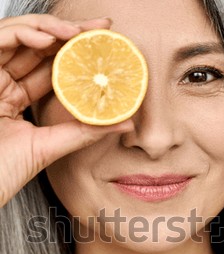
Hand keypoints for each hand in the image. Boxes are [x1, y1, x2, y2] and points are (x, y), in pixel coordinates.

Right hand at [0, 14, 133, 207]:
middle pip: (39, 45)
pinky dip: (27, 33)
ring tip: (81, 32)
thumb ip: (84, 132)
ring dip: (53, 28)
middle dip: (72, 32)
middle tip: (102, 28)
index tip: (105, 46)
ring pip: (22, 35)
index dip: (76, 53)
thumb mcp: (51, 146)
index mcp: (17, 98)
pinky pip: (2, 38)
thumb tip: (126, 124)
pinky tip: (51, 39)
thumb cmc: (5, 171)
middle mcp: (3, 81)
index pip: (50, 66)